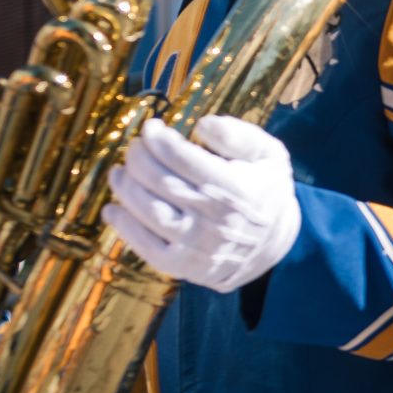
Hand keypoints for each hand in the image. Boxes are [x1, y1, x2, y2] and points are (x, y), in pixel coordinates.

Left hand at [105, 116, 301, 293]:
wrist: (279, 243)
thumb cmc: (266, 189)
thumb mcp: (269, 154)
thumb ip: (239, 135)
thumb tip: (202, 125)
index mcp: (237, 189)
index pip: (183, 158)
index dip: (159, 139)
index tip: (152, 128)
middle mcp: (217, 220)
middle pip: (161, 182)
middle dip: (139, 158)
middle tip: (136, 147)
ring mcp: (200, 247)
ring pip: (150, 212)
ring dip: (126, 188)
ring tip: (120, 172)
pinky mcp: (187, 267)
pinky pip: (147, 247)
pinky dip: (125, 227)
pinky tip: (114, 209)